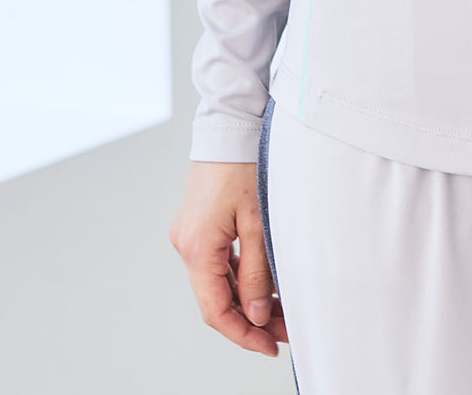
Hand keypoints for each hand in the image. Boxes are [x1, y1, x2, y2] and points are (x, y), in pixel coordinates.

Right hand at [170, 159, 288, 355]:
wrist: (230, 125)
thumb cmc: (243, 164)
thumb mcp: (257, 222)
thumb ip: (256, 273)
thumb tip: (256, 316)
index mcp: (196, 247)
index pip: (215, 310)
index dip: (242, 335)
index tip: (269, 347)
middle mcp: (186, 244)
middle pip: (216, 299)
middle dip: (250, 320)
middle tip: (285, 331)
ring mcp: (190, 235)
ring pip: (217, 283)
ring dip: (246, 300)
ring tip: (280, 310)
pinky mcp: (198, 226)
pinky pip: (216, 264)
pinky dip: (238, 279)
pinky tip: (262, 284)